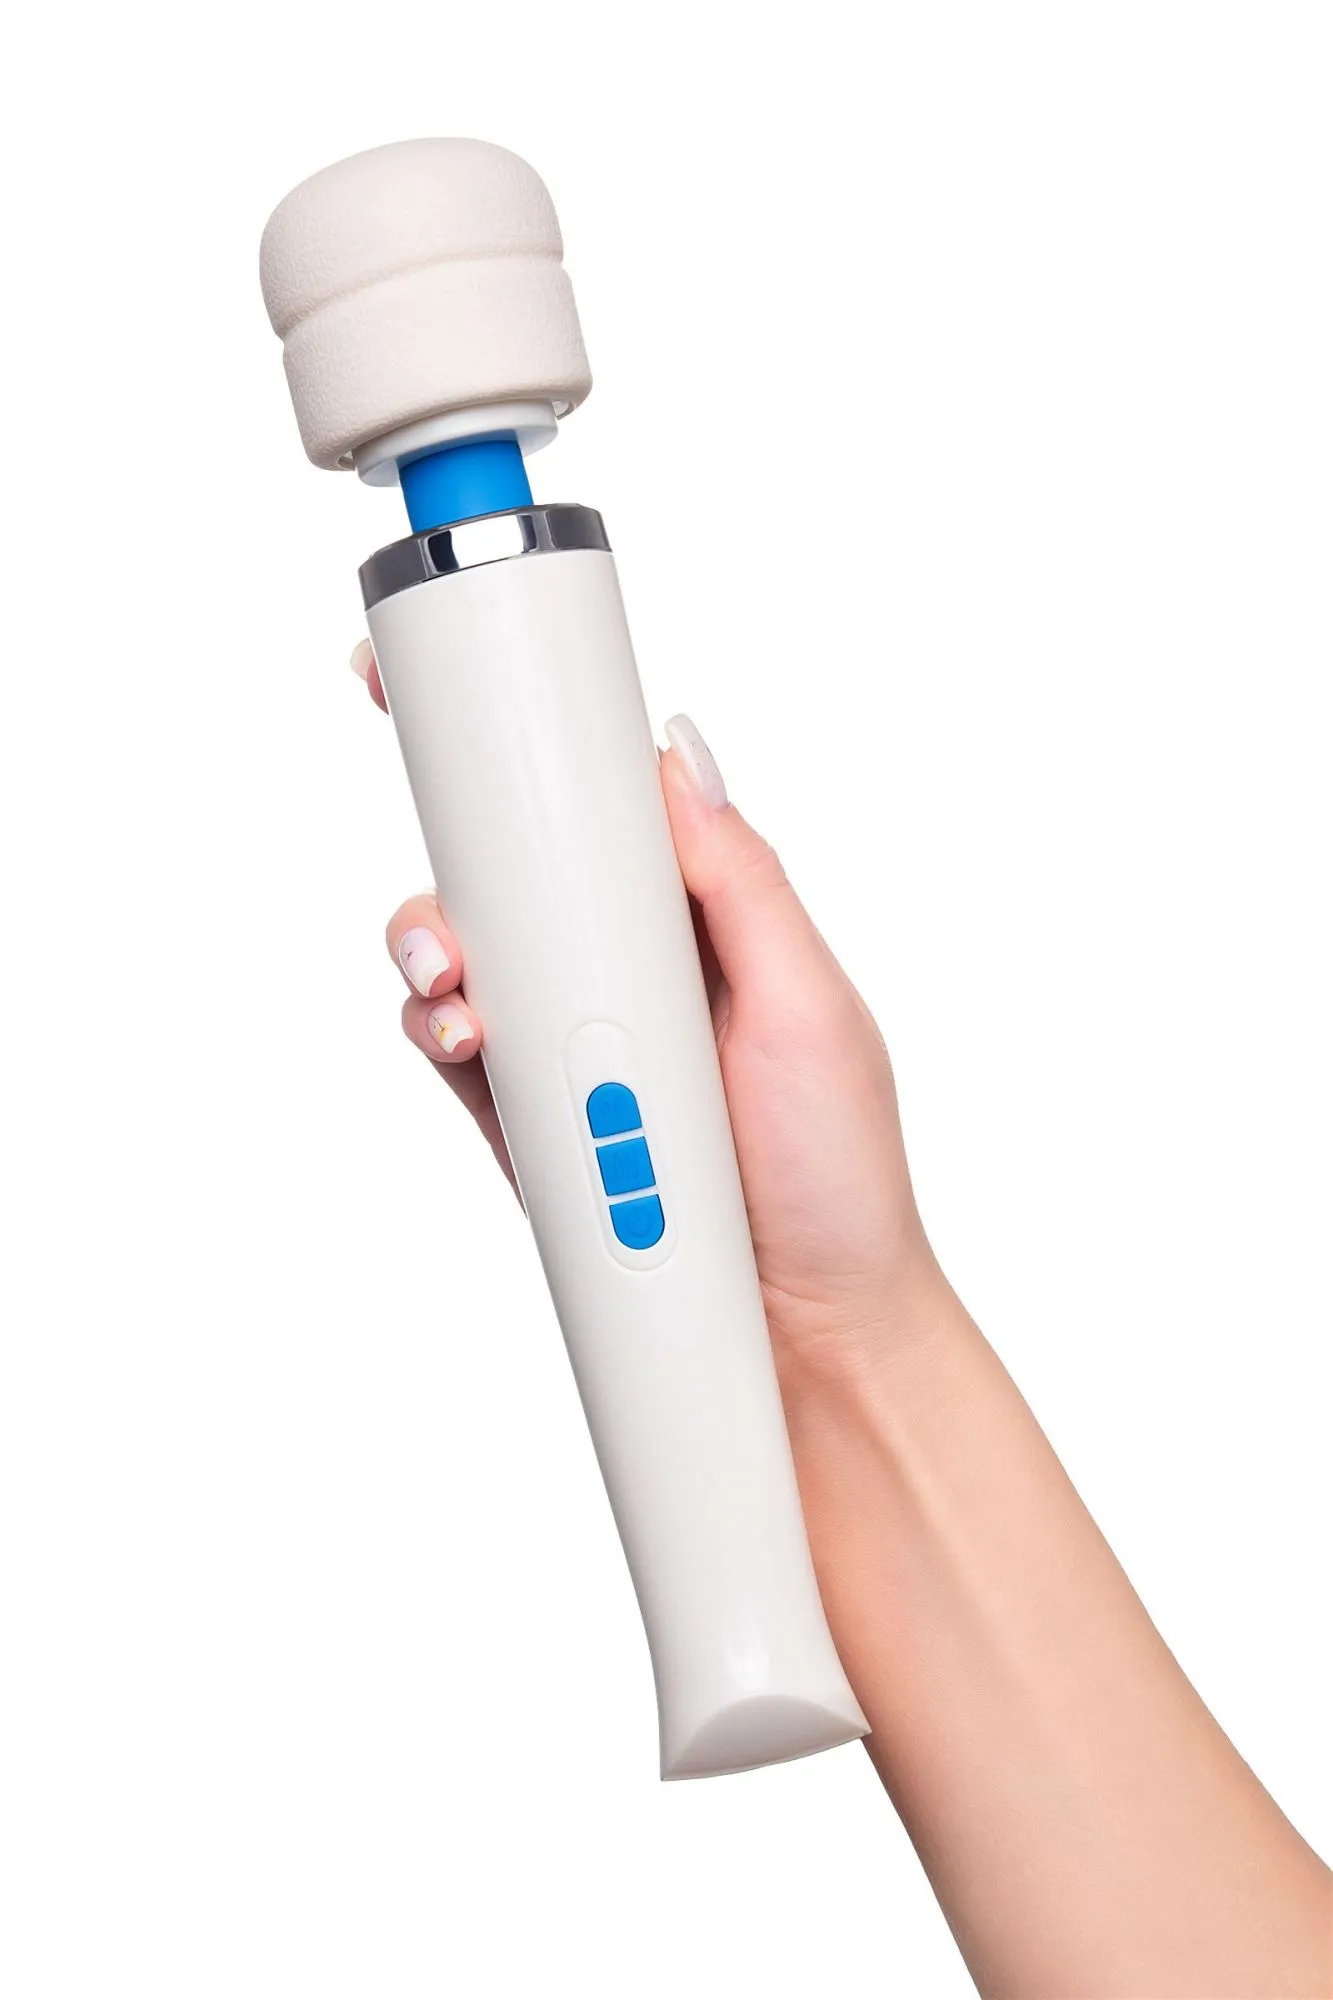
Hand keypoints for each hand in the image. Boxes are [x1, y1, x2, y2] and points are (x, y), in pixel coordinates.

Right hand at [358, 641, 940, 1368]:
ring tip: (458, 991)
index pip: (602, 799)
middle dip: (452, 850)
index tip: (435, 683)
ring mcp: (568, 1033)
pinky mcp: (523, 1108)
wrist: (804, 1333)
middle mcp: (623, 960)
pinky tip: (459, 1038)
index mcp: (698, 913)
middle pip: (506, 864)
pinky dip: (432, 1028)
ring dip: (431, 948)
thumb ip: (741, 881)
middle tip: (451, 887)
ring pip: (460, 949)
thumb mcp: (810, 1007)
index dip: (522, 738)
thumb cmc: (835, 1172)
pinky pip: (447, 1042)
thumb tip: (677, 752)